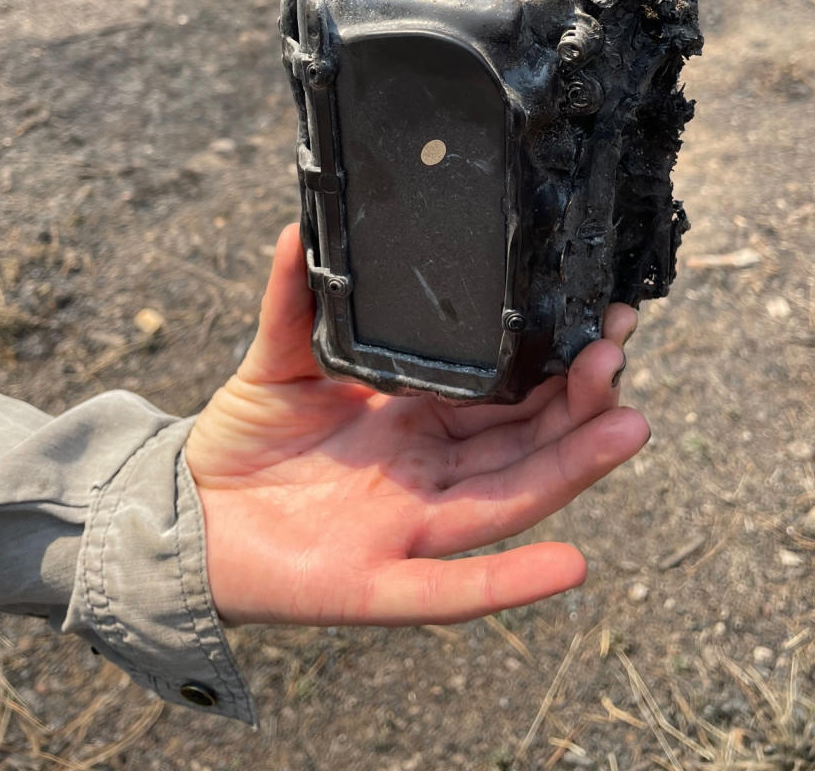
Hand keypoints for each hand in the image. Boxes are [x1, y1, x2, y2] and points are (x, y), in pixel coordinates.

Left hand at [185, 225, 648, 626]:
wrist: (185, 516)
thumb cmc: (243, 439)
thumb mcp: (275, 358)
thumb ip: (295, 299)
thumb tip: (302, 224)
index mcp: (418, 417)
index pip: (503, 388)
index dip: (552, 359)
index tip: (599, 315)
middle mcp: (429, 472)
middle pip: (523, 439)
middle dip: (579, 400)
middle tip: (619, 351)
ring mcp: (410, 530)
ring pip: (507, 498)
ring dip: (571, 467)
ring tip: (629, 425)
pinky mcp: (376, 585)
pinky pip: (452, 590)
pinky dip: (512, 582)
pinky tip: (571, 566)